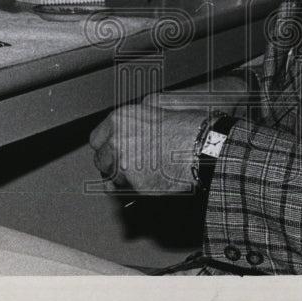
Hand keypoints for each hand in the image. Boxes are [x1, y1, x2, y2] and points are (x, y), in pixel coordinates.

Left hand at [88, 94, 207, 194]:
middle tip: (128, 164)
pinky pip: (128, 191)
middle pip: (100, 160)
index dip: (106, 145)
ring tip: (142, 173)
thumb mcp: (159, 109)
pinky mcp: (135, 186)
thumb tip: (130, 125)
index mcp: (120, 119)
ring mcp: (124, 166)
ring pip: (111, 179)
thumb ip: (137, 117)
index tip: (111, 150)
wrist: (205, 147)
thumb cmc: (189, 127)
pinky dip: (137, 189)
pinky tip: (152, 179)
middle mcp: (117, 141)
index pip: (96, 138)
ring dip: (122, 178)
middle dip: (112, 163)